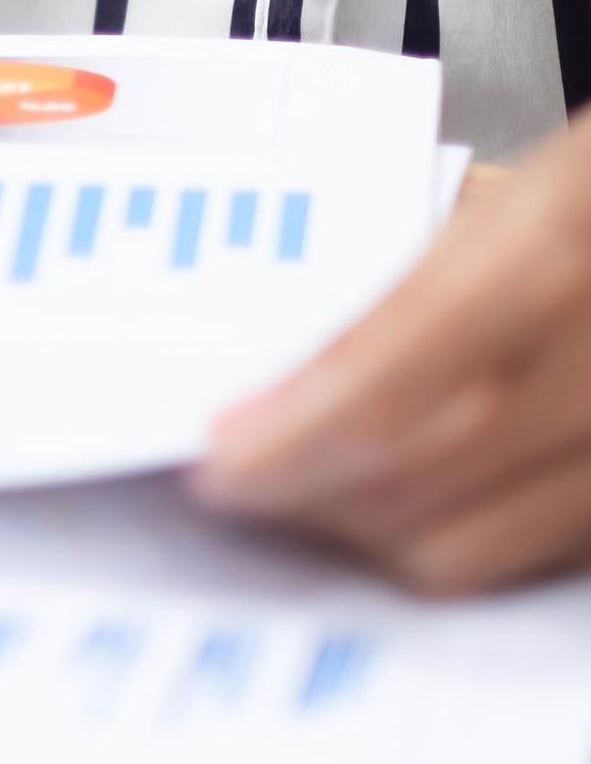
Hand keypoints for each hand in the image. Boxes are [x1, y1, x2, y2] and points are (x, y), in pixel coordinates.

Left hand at [193, 115, 590, 593]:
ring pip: (471, 547)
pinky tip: (401, 500)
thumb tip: (286, 390)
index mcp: (546, 264)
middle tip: (243, 478)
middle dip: (304, 496)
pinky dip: (452, 534)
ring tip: (307, 491)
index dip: (283, 448)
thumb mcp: (508, 211)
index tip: (217, 460)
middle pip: (413, 487)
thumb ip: (400, 302)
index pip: (381, 399)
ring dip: (366, 531)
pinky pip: (532, 553)